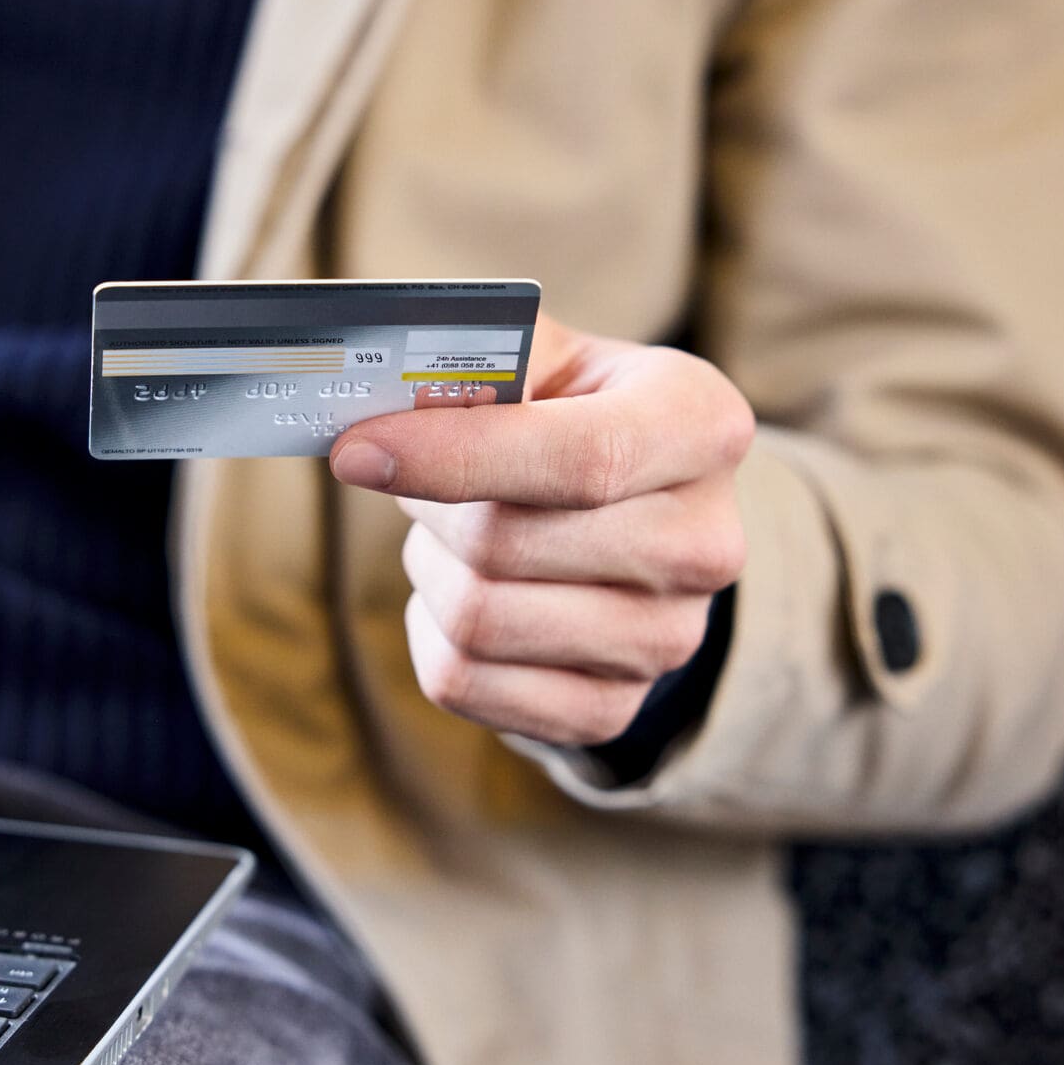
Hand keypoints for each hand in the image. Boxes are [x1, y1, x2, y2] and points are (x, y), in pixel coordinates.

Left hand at [328, 317, 753, 746]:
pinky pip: (462, 681)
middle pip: (505, 546)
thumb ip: (476, 354)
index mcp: (701, 426)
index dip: (456, 456)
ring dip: (430, 566)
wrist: (629, 511)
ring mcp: (667, 641)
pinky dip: (429, 632)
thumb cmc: (566, 411)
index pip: (581, 459)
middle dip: (430, 506)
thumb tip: (378, 394)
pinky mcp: (611, 710)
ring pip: (476, 620)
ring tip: (451, 531)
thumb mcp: (543, 355)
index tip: (357, 451)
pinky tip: (461, 589)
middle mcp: (706, 544)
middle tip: (415, 472)